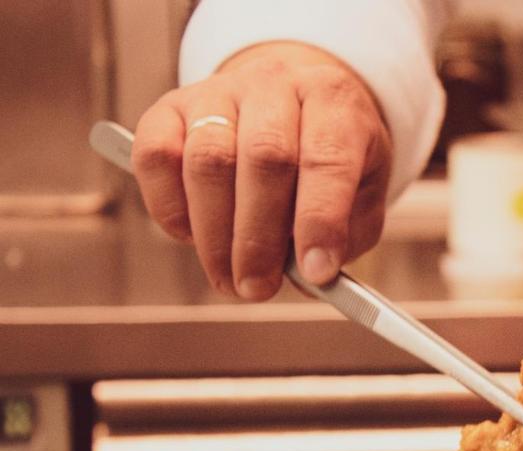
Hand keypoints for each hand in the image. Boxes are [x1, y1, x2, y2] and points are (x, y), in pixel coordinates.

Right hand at [133, 42, 391, 298]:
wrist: (293, 103)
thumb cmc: (331, 160)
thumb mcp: (363, 194)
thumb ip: (344, 236)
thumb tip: (305, 278)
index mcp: (334, 101)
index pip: (328, 158)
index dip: (320, 221)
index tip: (316, 273)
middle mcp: (275, 84)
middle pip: (264, 158)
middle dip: (259, 238)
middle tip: (258, 289)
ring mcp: (218, 91)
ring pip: (207, 161)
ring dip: (215, 236)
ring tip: (230, 280)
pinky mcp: (170, 108)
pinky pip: (156, 158)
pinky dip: (170, 208)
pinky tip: (193, 237)